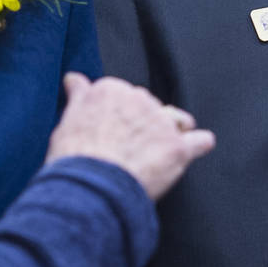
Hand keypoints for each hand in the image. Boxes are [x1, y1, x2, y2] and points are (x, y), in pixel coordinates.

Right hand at [46, 72, 214, 200]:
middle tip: (129, 147)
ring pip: (175, 120)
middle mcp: (140, 100)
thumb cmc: (76, 158)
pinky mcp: (178, 148)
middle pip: (150, 107)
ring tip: (158, 151)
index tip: (115, 130)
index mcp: (112, 90)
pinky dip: (199, 144)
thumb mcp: (67, 120)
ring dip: (171, 131)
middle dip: (143, 124)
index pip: (124, 95)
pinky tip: (197, 146)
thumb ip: (79, 96)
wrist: (92, 187)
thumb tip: (74, 79)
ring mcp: (162, 123)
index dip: (121, 115)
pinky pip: (200, 141)